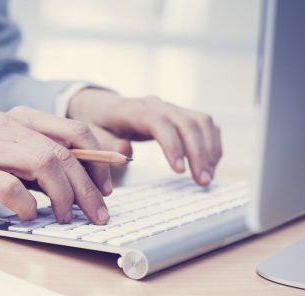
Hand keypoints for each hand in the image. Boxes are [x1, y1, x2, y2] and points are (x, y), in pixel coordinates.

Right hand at [0, 107, 112, 223]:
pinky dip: (25, 204)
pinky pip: (8, 186)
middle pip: (64, 151)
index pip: (76, 132)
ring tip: (65, 218)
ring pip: (44, 162)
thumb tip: (85, 186)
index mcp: (23, 119)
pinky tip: (27, 216)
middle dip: (88, 187)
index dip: (99, 161)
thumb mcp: (12, 160)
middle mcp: (8, 126)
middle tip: (98, 214)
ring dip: (64, 195)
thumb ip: (42, 165)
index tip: (106, 191)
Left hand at [67, 88, 222, 185]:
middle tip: (202, 181)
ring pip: (201, 121)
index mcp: (133, 110)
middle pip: (187, 123)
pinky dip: (212, 143)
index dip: (172, 145)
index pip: (159, 123)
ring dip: (209, 149)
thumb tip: (125, 153)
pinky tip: (211, 164)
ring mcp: (171, 108)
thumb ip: (106, 145)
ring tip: (207, 177)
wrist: (101, 105)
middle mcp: (156, 105)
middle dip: (199, 153)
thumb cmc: (97, 123)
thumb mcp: (92, 135)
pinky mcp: (180, 114)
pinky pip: (204, 123)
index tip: (179, 170)